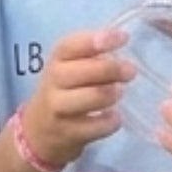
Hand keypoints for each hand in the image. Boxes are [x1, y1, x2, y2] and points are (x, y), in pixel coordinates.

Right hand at [18, 27, 125, 168]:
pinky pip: (96, 126)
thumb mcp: (69, 67)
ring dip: (111, 93)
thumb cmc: (64, 90)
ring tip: (120, 92)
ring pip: (90, 97)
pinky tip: (115, 117)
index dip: (97, 40)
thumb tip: (123, 43)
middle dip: (112, 69)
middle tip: (131, 71)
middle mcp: (54, 82)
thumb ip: (91, 55)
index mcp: (57, 59)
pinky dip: (111, 122)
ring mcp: (59, 109)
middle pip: (84, 71)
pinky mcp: (68, 133)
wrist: (40, 130)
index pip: (71, 45)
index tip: (124, 38)